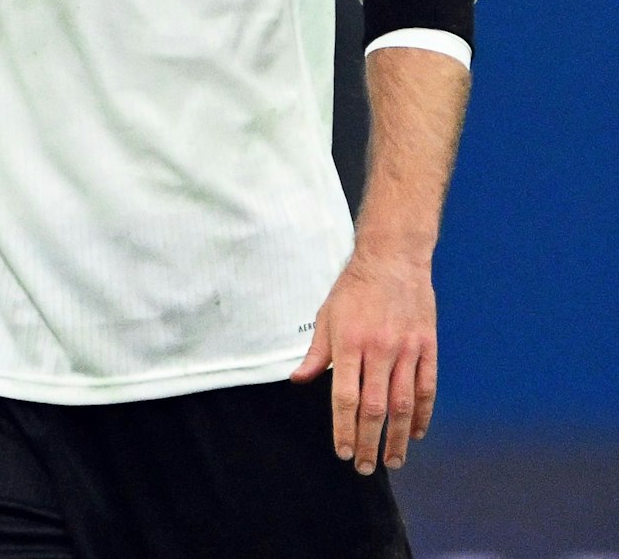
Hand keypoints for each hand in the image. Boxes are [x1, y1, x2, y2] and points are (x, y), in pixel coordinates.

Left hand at [290, 246, 437, 472]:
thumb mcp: (326, 316)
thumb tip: (298, 380)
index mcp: (349, 343)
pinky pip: (427, 388)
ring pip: (404, 404)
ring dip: (398, 437)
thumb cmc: (353, 289)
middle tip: (366, 468)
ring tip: (392, 461)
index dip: (344, 428)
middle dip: (369, 442)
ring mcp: (407, 349)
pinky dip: (422, 414)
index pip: (346, 398)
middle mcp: (379, 350)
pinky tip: (415, 433)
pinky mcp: (427, 347)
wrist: (392, 259)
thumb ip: (316, 354)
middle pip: (375, 408)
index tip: (343, 452)